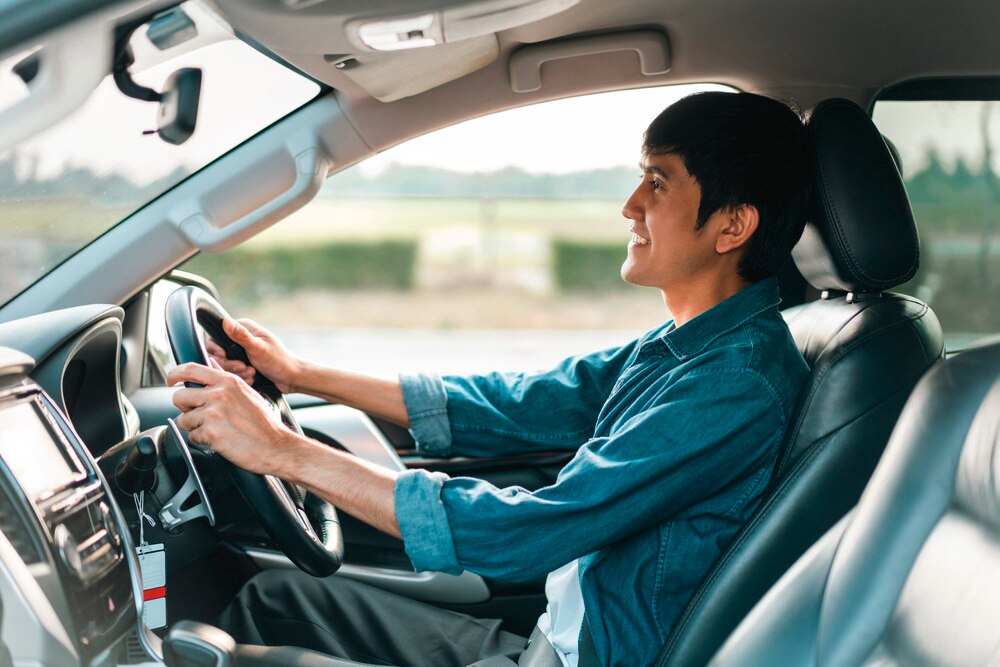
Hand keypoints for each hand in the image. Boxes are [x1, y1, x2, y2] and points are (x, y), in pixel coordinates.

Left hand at [167, 360, 297, 474]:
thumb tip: (211, 364)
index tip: (170, 380)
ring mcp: (214, 413)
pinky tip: (219, 440)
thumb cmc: (264, 423)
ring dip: (194, 427)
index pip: (191, 369)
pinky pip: (192, 436)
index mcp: (228, 382)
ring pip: (183, 419)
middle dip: (185, 408)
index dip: (175, 374)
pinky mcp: (210, 432)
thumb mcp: (247, 393)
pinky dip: (202, 441)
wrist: (275, 446)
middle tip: (199, 415)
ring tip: (215, 430)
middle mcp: (219, 394)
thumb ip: (225, 379)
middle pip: (180, 396)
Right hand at [205, 317, 301, 393]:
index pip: (215, 336)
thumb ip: (241, 336)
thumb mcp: (258, 348)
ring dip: (237, 372)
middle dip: (229, 363)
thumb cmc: (278, 360)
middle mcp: (240, 338)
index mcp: (244, 328)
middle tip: (243, 367)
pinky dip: (241, 377)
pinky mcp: (243, 364)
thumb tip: (225, 321)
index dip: (216, 348)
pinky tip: (252, 379)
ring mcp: (241, 352)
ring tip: (251, 373)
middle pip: (218, 353)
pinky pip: (232, 373)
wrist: (291, 377)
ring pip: (224, 365)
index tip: (224, 355)